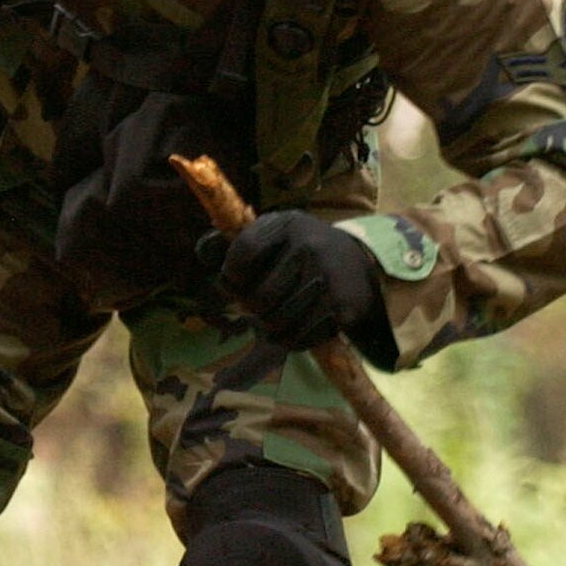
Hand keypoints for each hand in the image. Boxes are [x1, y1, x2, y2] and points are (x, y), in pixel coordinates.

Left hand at [207, 211, 384, 352]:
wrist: (362, 263)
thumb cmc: (305, 249)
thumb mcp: (279, 232)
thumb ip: (243, 242)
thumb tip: (203, 251)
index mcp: (288, 224)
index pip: (245, 251)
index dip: (231, 275)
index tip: (232, 284)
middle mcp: (309, 247)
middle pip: (259, 297)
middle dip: (253, 309)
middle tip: (258, 307)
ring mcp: (327, 278)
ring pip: (277, 322)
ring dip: (270, 329)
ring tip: (274, 320)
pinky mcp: (341, 307)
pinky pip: (300, 337)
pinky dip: (291, 340)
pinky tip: (294, 329)